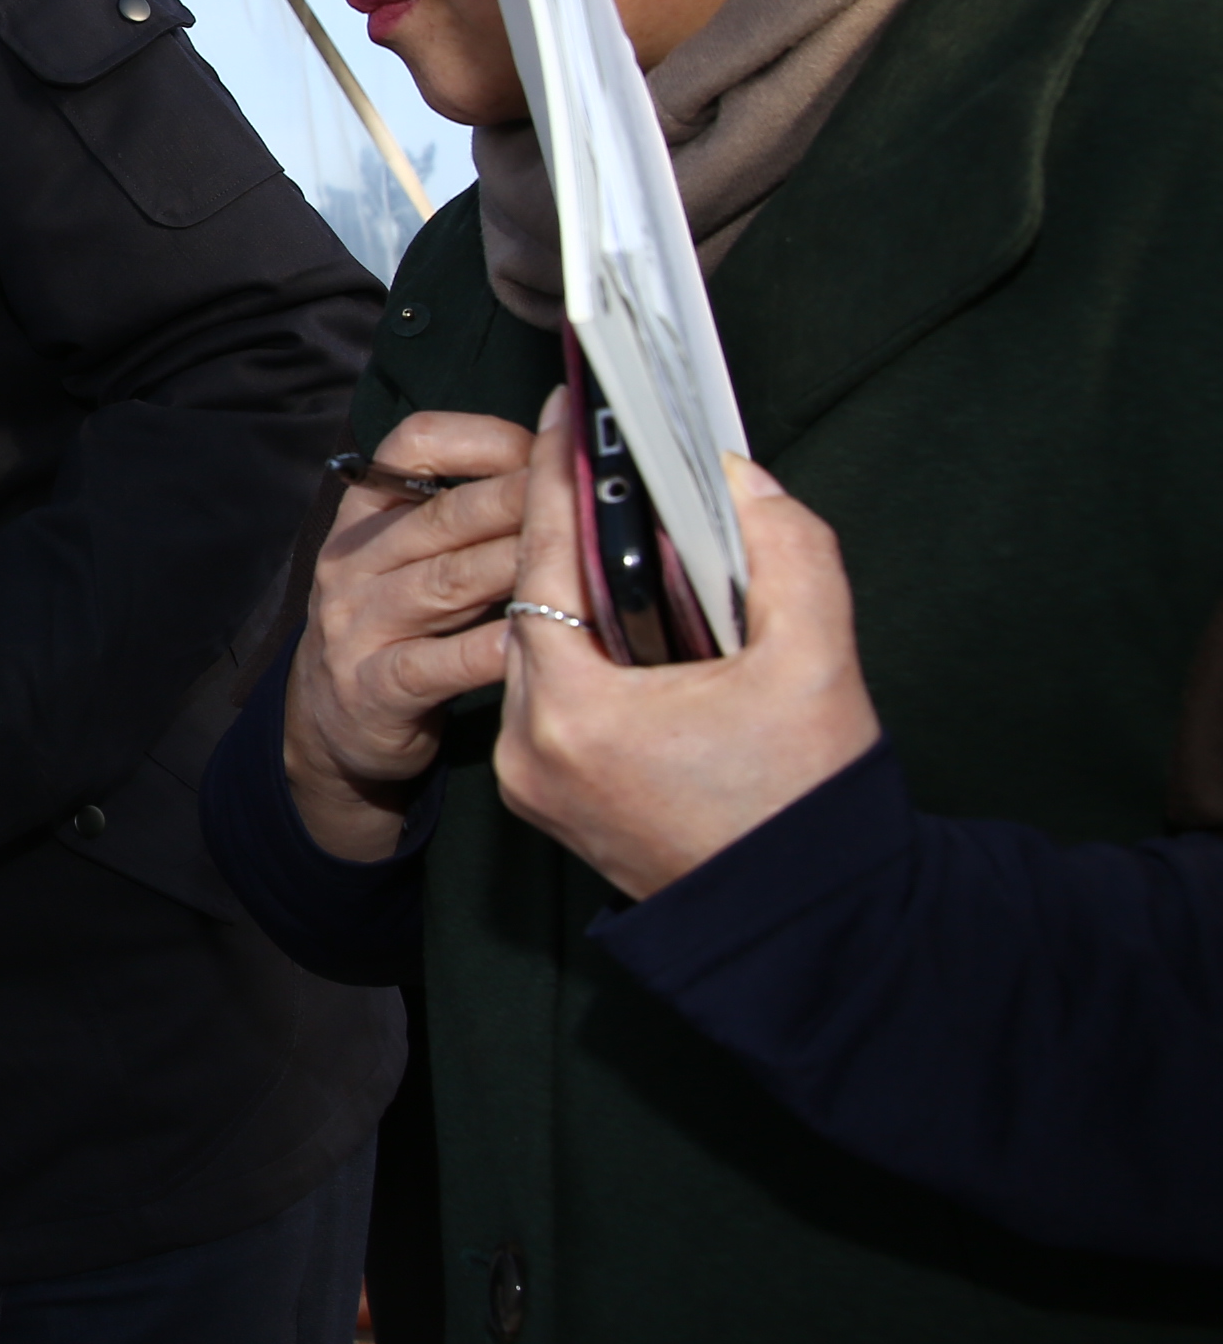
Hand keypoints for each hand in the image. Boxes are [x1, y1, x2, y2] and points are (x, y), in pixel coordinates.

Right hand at [288, 411, 536, 859]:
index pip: (412, 446)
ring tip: (574, 560)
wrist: (328, 723)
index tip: (544, 449)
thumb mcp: (411, 560)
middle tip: (583, 493)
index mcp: (364, 515)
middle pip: (443, 516)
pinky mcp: (372, 689)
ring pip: (445, 583)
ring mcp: (357, 626)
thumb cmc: (396, 627)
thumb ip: (470, 520)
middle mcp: (353, 562)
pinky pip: (436, 664)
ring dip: (514, 566)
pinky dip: (485, 652)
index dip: (482, 440)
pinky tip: (531, 645)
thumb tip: (567, 474)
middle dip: (520, 499)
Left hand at [495, 388, 878, 898]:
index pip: (544, 564)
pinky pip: (549, 701)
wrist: (808, 926)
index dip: (554, 482)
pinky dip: (581, 653)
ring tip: (616, 534)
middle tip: (595, 466)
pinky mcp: (550, 803)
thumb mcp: (815, 662)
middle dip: (564, 535)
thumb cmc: (809, 802)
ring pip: (540, 654)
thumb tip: (740, 480)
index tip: (562, 417)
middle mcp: (529, 750)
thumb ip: (787, 554)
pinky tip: (625, 618)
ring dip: (576, 597)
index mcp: (575, 715)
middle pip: (533, 608)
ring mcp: (532, 783)